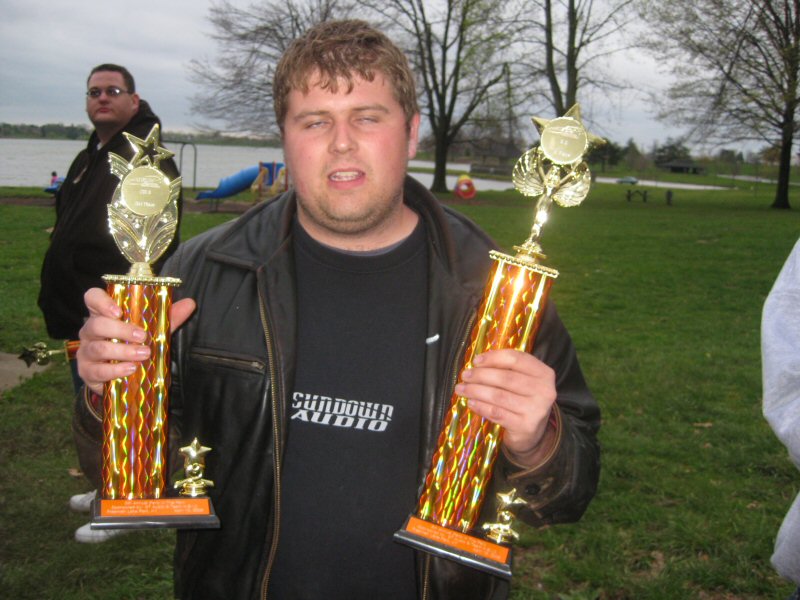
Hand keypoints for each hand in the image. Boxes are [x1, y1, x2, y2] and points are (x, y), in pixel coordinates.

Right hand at [77, 287, 195, 393]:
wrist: (121, 377)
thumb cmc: (134, 345)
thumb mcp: (152, 329)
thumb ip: (168, 317)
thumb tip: (190, 304)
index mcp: (103, 314)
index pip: (92, 298)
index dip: (101, 301)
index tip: (119, 311)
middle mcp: (90, 331)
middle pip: (96, 324)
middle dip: (121, 330)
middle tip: (143, 337)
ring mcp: (86, 352)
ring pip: (98, 348)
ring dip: (122, 351)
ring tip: (143, 354)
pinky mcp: (87, 372)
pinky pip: (98, 370)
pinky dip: (115, 370)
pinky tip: (130, 369)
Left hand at [454, 349, 556, 467]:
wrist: (532, 432)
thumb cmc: (522, 399)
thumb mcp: (522, 381)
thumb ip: (506, 369)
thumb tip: (477, 363)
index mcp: (544, 373)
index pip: (516, 359)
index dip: (493, 358)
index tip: (475, 361)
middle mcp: (544, 390)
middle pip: (506, 378)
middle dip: (481, 375)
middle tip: (465, 376)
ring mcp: (536, 410)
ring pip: (499, 396)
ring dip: (476, 391)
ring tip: (461, 389)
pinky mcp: (525, 426)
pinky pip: (497, 413)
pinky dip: (481, 407)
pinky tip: (471, 403)